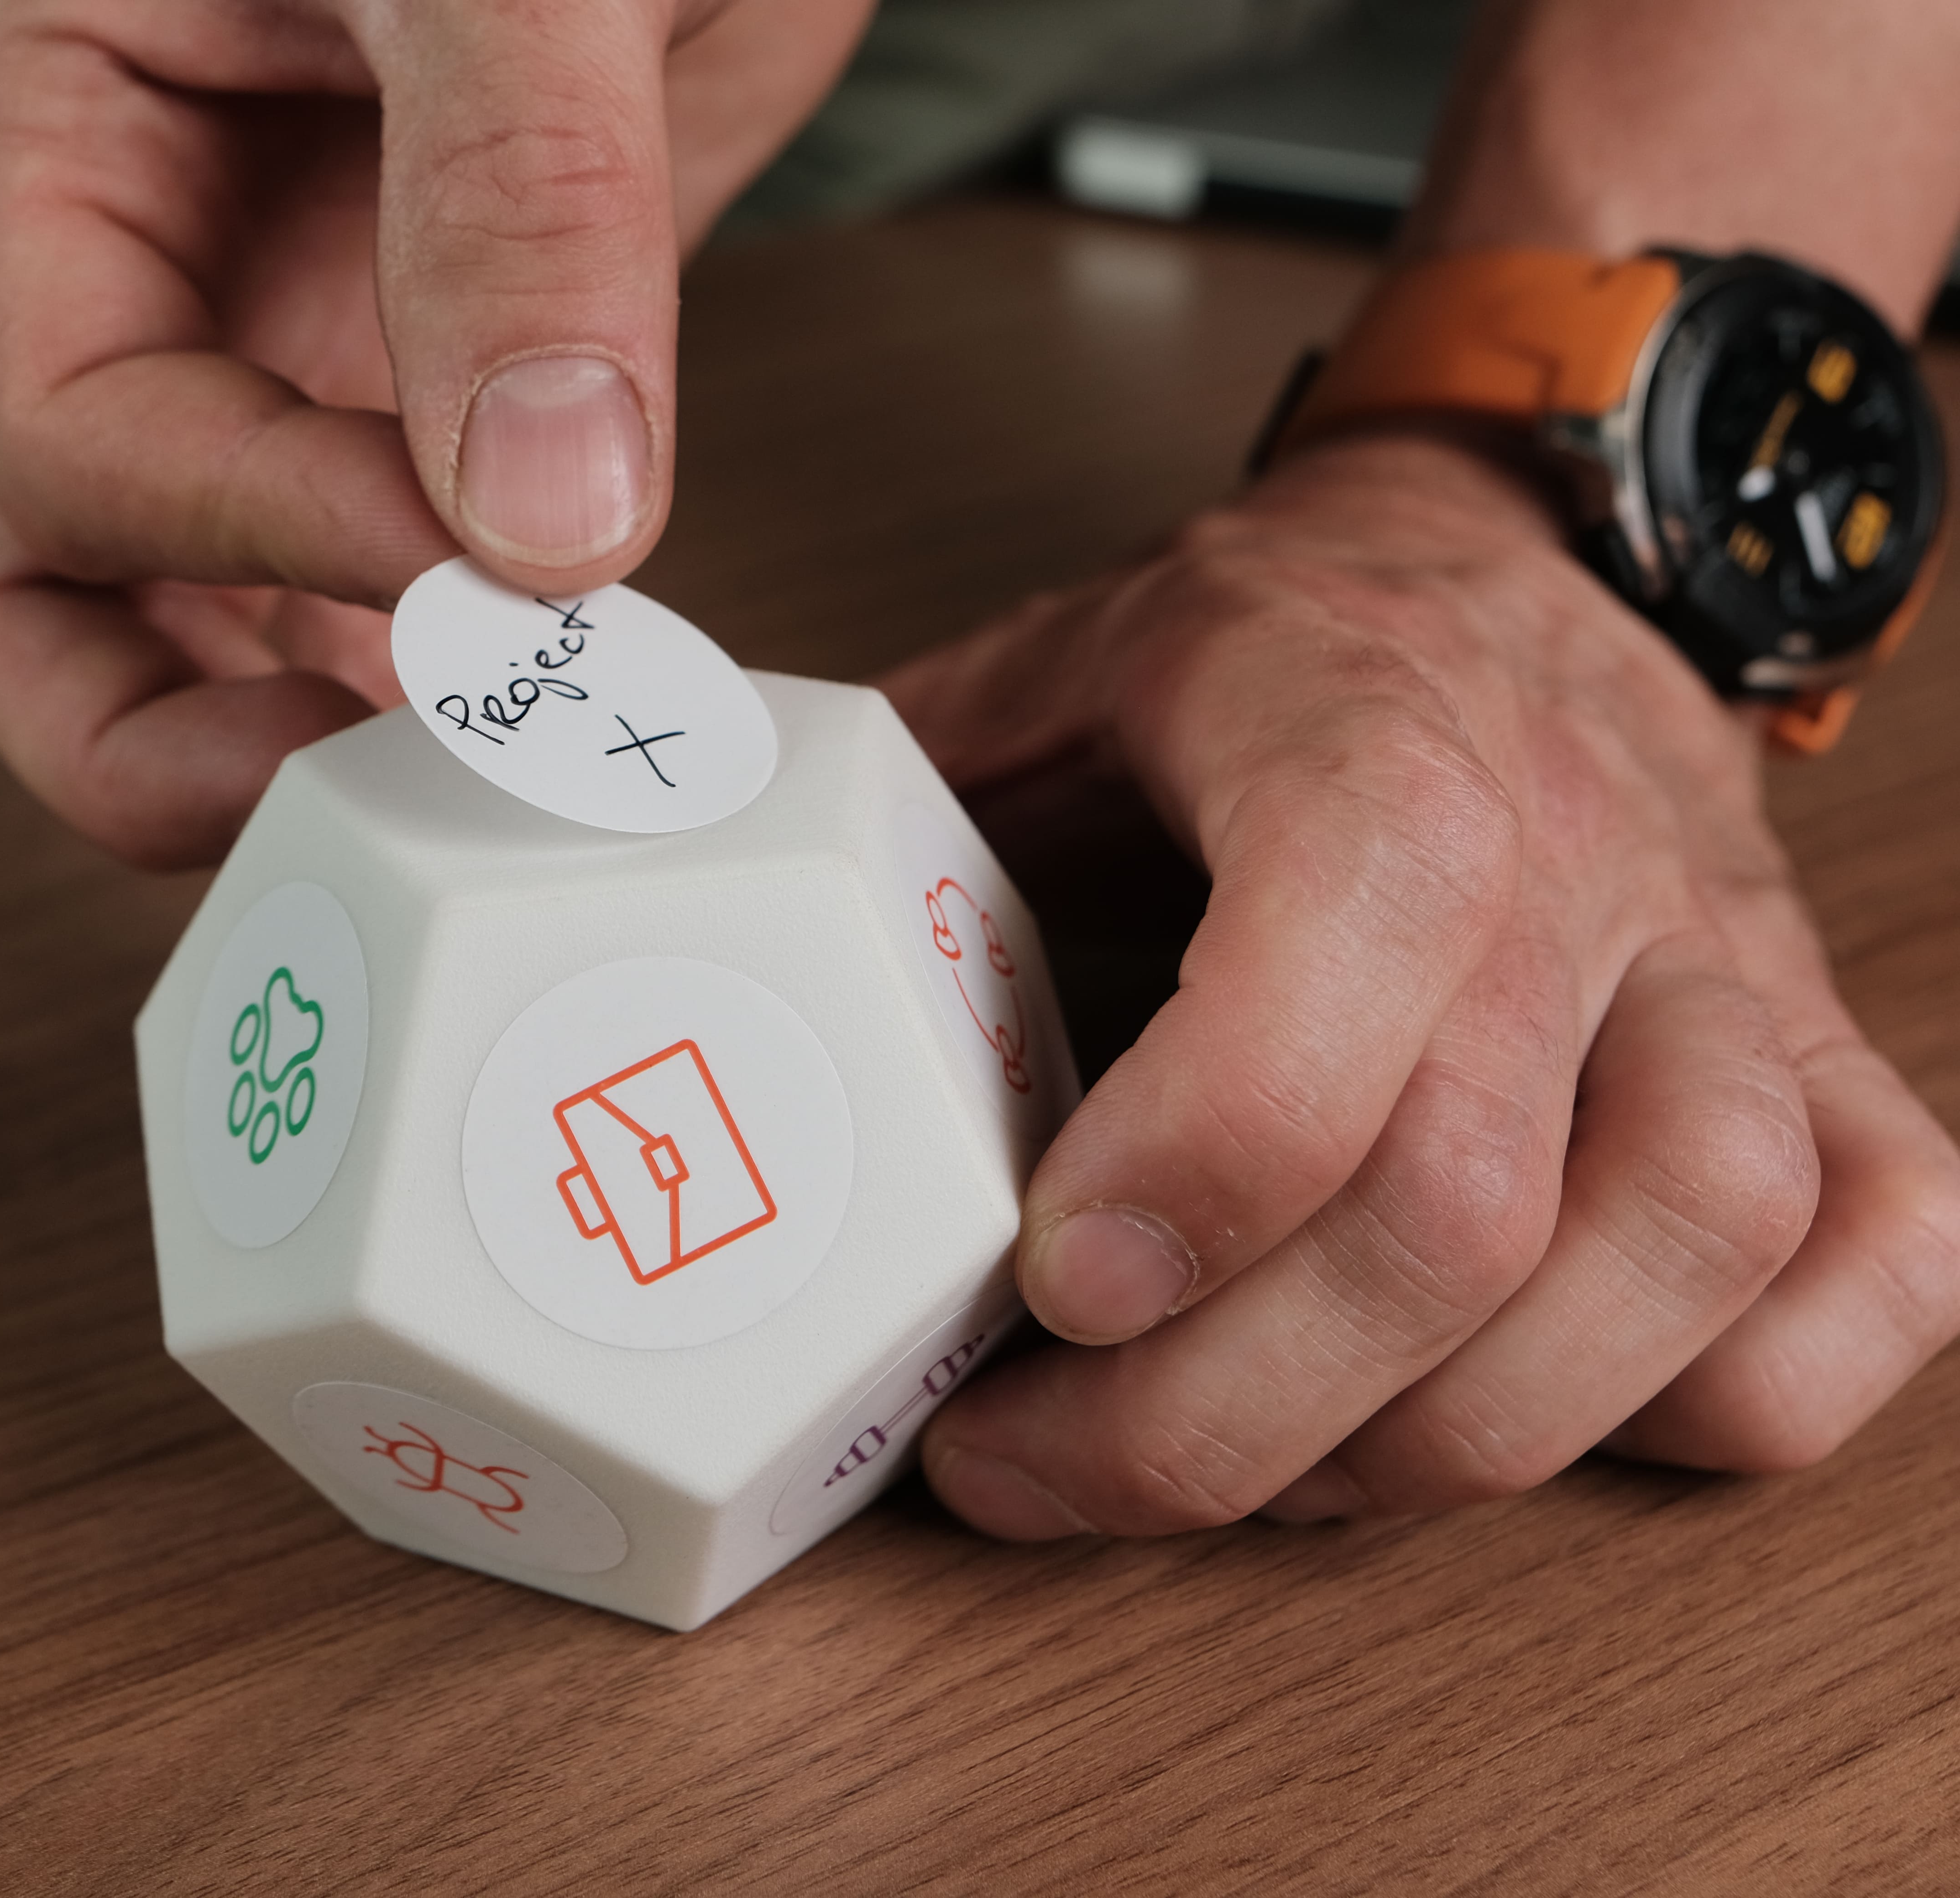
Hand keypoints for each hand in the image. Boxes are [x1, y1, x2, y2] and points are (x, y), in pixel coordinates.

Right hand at [0, 0, 870, 866]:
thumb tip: (539, 506)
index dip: (264, 532)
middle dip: (150, 736)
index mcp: (71, 130)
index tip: (474, 563)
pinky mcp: (436, 380)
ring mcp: (291, 341)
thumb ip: (516, 195)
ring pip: (186, 623)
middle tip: (341, 802)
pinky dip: (455, 675)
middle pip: (31, 589)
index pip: (81, 439)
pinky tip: (559, 712)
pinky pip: (384, 585)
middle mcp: (152, 264)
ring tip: (472, 790)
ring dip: (304, 736)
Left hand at [891, 432, 1959, 1533]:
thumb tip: (678, 913)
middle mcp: (1579, 849)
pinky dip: (1729, 1397)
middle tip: (1035, 1462)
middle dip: (1227, 1408)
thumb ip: (888, 789)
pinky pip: (1880, 1265)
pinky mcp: (1823, 1054)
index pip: (1360, 917)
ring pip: (1691, 1253)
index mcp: (1362, 713)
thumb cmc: (1266, 643)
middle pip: (1469, 1198)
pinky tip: (1543, 1414)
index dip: (1209, 1146)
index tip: (1046, 1287)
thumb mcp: (1052, 663)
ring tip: (1256, 1469)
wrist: (1511, 549)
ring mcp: (1724, 963)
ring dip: (1446, 1439)